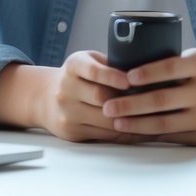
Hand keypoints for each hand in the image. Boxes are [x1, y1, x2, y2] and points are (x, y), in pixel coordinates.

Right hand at [29, 51, 145, 143]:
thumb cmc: (78, 77)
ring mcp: (67, 112)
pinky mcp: (71, 131)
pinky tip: (137, 127)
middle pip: (101, 98)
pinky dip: (123, 131)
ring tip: (149, 115)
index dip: (113, 76)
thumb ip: (111, 64)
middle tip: (150, 99)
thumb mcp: (89, 61)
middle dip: (127, 100)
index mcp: (73, 66)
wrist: (45, 97)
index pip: (93, 71)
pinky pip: (103, 134)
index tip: (130, 80)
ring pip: (104, 120)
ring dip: (129, 118)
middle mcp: (66, 89)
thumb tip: (145, 72)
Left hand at [100, 48, 195, 146]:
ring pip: (163, 122)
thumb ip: (170, 63)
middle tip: (108, 105)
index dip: (147, 73)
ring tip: (115, 120)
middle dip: (131, 103)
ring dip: (135, 122)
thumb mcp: (195, 63)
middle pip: (162, 99)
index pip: (171, 67)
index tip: (126, 77)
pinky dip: (148, 133)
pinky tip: (132, 131)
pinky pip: (170, 135)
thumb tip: (124, 67)